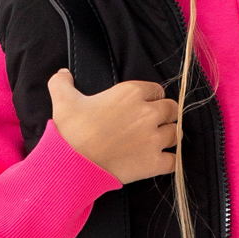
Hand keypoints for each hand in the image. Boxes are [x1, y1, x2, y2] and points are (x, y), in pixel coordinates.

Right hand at [48, 69, 178, 183]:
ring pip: (175, 133)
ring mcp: (154, 139)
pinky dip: (169, 161)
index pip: (156, 90)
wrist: (74, 163)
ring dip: (169, 136)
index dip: (152, 98)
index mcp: (131, 93)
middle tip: (153, 123)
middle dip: (165, 115)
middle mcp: (148, 113)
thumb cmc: (71, 131)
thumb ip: (62, 82)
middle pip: (172, 109)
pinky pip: (174, 160)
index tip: (144, 106)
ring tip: (158, 141)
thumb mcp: (63, 99)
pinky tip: (161, 160)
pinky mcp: (154, 163)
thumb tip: (63, 73)